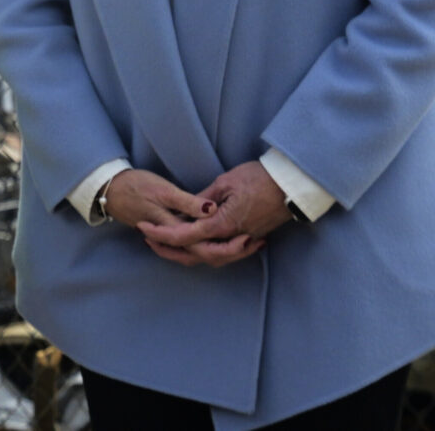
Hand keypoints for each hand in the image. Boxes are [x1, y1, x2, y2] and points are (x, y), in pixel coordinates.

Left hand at [137, 162, 287, 268]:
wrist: (290, 185)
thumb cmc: (259, 178)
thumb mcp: (225, 183)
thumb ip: (203, 200)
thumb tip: (187, 209)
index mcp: (222, 224)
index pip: (185, 236)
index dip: (162, 234)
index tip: (143, 228)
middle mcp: (232, 238)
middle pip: (197, 255)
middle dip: (171, 251)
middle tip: (150, 241)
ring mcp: (244, 240)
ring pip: (212, 257)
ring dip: (188, 253)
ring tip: (167, 243)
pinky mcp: (251, 237)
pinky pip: (225, 251)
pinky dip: (207, 250)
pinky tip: (196, 242)